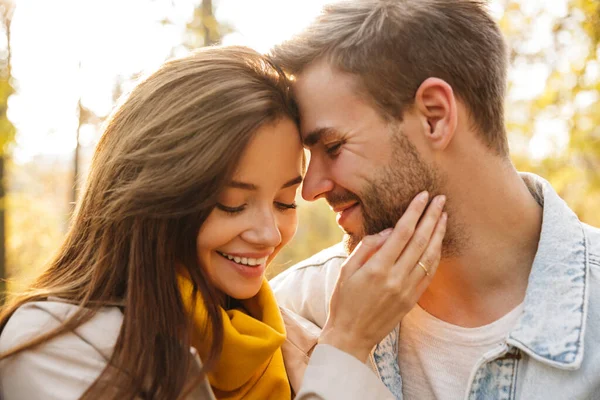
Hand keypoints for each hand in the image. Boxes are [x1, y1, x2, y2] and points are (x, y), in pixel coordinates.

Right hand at [319, 191, 446, 361]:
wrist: (351, 335)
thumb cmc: (343, 300)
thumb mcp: (346, 269)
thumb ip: (368, 247)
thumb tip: (390, 231)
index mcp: (377, 268)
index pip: (402, 232)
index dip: (414, 212)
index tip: (423, 196)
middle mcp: (396, 278)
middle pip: (420, 240)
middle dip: (432, 217)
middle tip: (440, 199)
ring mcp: (407, 290)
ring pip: (430, 256)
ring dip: (439, 233)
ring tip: (444, 216)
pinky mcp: (412, 299)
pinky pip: (430, 273)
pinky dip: (436, 254)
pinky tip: (438, 241)